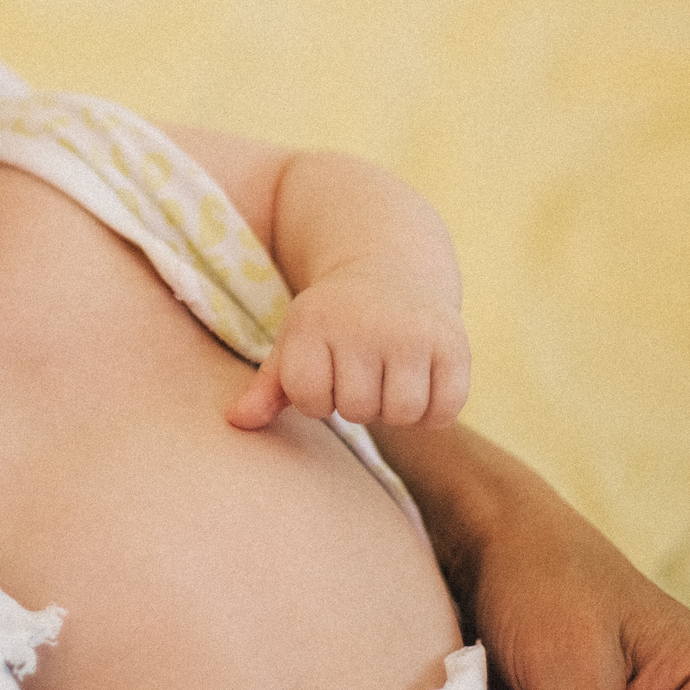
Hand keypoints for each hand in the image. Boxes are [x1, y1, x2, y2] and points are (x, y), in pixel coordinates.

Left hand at [227, 265, 469, 429]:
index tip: (327, 370)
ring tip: (391, 375)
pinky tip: (423, 381)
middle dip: (359, 401)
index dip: (317, 397)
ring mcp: (412, 333)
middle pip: (359, 409)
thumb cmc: (334, 318)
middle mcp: (363, 324)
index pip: (309, 399)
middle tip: (364, 369)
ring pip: (403, 413)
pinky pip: (444, 410)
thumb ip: (269, 386)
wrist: (393, 267)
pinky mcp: (454, 344)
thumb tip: (235, 422)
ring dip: (397, 407)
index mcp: (314, 323)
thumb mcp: (296, 341)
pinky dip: (435, 410)